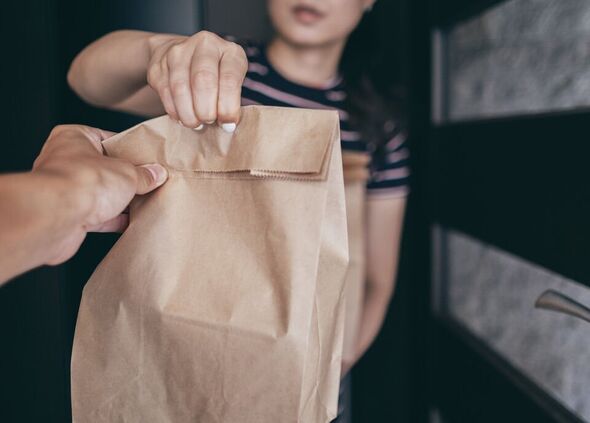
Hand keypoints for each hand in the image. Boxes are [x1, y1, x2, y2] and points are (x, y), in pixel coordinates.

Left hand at [32, 125, 167, 264]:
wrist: (57, 217)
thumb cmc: (82, 181)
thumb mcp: (127, 172)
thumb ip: (143, 174)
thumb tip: (156, 174)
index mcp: (75, 137)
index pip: (108, 138)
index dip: (131, 148)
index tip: (149, 158)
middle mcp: (66, 160)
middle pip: (106, 167)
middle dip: (128, 177)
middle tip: (152, 181)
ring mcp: (67, 189)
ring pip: (102, 193)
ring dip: (122, 201)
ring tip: (147, 202)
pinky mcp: (69, 214)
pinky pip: (98, 216)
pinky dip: (114, 220)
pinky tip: (133, 223)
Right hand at [147, 31, 247, 130]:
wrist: (185, 57)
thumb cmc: (216, 77)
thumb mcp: (232, 84)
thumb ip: (232, 102)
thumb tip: (227, 126)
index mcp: (230, 51)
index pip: (230, 79)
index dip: (228, 107)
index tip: (227, 124)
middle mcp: (205, 45)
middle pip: (203, 81)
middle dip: (206, 110)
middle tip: (208, 121)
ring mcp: (179, 51)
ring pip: (180, 88)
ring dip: (188, 113)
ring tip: (195, 123)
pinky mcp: (159, 64)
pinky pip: (165, 92)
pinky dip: (174, 110)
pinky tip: (182, 117)